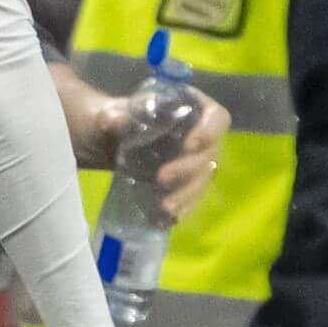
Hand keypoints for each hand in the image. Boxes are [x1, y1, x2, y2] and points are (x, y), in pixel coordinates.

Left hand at [63, 67, 226, 217]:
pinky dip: (183, 208)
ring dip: (187, 194)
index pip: (215, 118)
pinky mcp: (187, 184)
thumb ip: (114, 116)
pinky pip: (193, 198)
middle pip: (211, 153)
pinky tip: (168, 217)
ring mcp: (197, 163)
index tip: (190, 145)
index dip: (209, 131)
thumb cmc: (122, 119)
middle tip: (161, 178)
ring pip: (203, 180)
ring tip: (165, 206)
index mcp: (192, 109)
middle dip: (188, 169)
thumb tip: (111, 121)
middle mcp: (202, 136)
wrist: (114, 141)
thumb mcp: (114, 112)